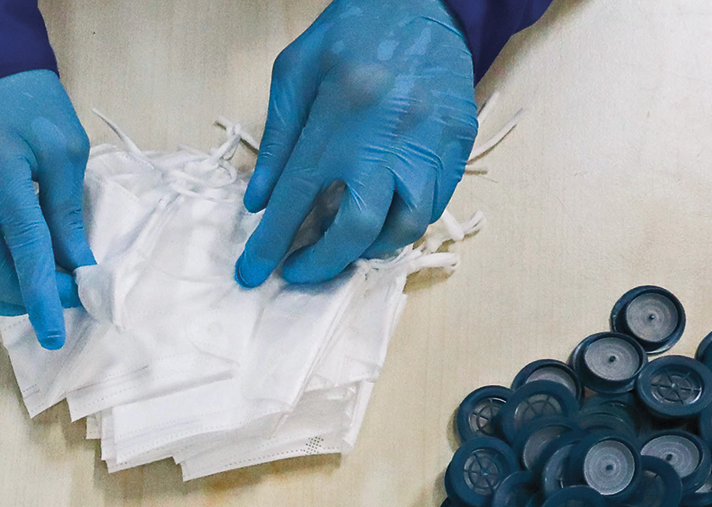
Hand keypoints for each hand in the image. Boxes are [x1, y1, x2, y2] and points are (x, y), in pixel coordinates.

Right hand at [0, 70, 94, 349]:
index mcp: (0, 175)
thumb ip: (68, 211)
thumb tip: (77, 268)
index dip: (41, 296)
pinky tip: (10, 283)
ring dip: (4, 301)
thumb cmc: (32, 110)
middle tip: (68, 292)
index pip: (23, 251)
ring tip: (39, 292)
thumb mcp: (66, 150)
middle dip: (31, 298)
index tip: (55, 334)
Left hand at [236, 0, 476, 287]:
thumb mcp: (296, 71)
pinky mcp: (458, 145)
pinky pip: (435, 204)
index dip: (271, 243)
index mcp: (341, 113)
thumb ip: (277, 139)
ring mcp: (431, 143)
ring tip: (345, 245)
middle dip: (324, 262)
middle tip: (300, 270)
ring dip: (370, 249)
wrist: (427, 0)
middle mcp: (389, 135)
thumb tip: (258, 201)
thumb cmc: (354, 32)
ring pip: (406, 226)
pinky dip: (403, 222)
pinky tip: (381, 217)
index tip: (253, 273)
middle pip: (358, 229)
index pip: (297, 198)